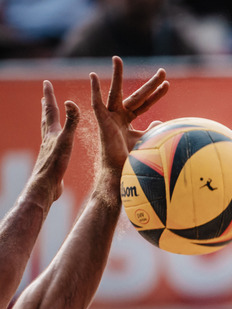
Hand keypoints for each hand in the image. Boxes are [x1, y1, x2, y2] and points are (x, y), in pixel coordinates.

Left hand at [25, 80, 79, 206]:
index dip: (49, 95)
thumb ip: (70, 123)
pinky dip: (54, 138)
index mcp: (51, 133)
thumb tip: (70, 102)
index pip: (50, 110)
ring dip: (49, 121)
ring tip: (49, 118)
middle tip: (45, 97)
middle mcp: (47, 139)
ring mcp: (49, 149)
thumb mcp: (66, 141)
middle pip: (46, 118)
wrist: (45, 186)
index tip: (46, 82)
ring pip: (48, 131)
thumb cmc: (55, 165)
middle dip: (46, 106)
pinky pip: (53, 143)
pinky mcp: (52, 160)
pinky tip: (56, 144)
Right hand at [90, 55, 169, 172]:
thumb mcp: (145, 143)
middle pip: (137, 96)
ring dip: (116, 75)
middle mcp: (119, 116)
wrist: (118, 173)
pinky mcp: (101, 122)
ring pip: (115, 92)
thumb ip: (152, 132)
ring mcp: (109, 117)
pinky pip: (96, 103)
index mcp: (128, 121)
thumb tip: (161, 124)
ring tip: (117, 59)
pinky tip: (92, 76)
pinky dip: (94, 90)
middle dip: (150, 84)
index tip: (168, 85)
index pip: (146, 104)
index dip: (156, 95)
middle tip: (163, 71)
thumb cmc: (130, 160)